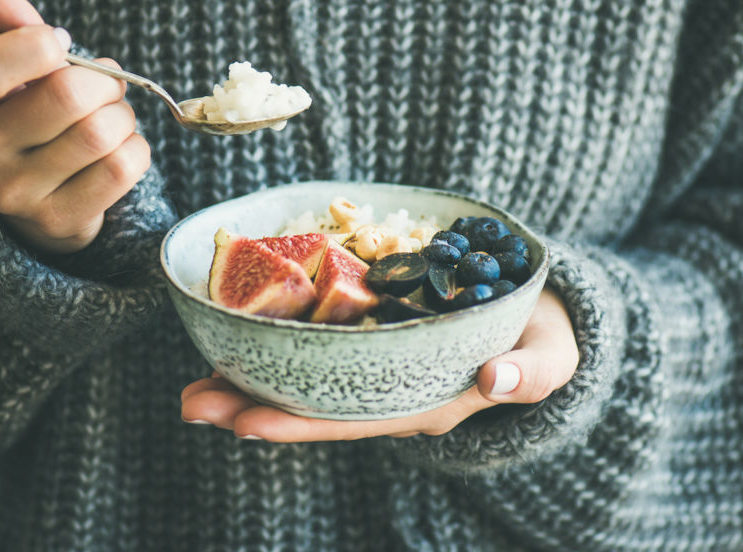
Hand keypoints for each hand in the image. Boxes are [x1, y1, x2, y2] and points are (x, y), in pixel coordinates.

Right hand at [0, 0, 150, 253]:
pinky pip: (123, 167)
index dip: (36, 46)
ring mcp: (17, 194)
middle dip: (104, 82)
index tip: (60, 43)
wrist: (36, 198)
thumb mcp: (14, 70)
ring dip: (123, 116)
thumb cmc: (29, 116)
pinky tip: (120, 148)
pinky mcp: (59, 220)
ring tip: (112, 118)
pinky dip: (136, 148)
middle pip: (66, 97)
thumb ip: (7, 25)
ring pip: (101, 133)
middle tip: (106, 86)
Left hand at [181, 287, 577, 441]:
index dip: (299, 424)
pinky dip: (277, 347)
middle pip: (313, 408)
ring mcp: (379, 369)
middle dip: (251, 409)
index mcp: (426, 403)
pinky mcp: (374, 340)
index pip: (353, 421)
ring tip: (193, 382)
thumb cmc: (545, 339)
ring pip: (306, 383)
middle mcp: (392, 394)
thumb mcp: (552, 355)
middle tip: (190, 401)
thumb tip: (499, 380)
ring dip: (250, 382)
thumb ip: (533, 371)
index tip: (244, 423)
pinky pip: (319, 351)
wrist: (539, 318)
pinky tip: (238, 338)